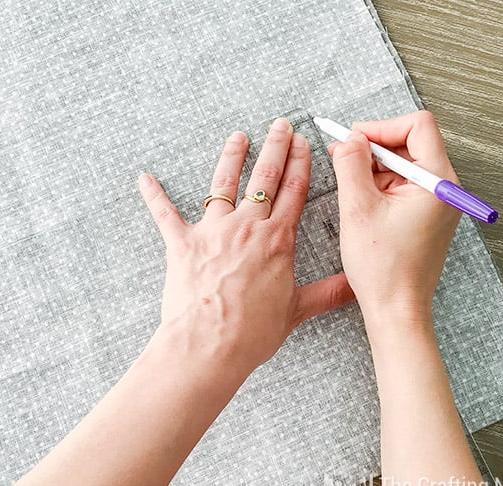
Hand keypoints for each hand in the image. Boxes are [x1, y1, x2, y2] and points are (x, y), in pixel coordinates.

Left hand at [139, 118, 353, 373]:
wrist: (209, 344)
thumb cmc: (252, 331)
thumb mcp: (296, 311)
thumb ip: (329, 293)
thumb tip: (357, 286)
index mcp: (277, 240)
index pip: (293, 192)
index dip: (300, 164)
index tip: (303, 143)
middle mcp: (247, 227)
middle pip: (264, 178)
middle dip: (274, 148)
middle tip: (280, 125)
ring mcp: (213, 232)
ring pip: (223, 184)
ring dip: (231, 158)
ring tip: (237, 137)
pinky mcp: (182, 243)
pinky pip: (165, 214)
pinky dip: (154, 196)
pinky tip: (145, 178)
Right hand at [330, 110, 460, 323]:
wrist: (396, 309)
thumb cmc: (383, 267)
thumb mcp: (358, 208)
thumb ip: (351, 164)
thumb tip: (348, 138)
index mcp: (437, 182)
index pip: (417, 126)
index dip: (381, 126)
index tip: (353, 139)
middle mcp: (444, 188)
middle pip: (410, 143)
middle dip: (373, 147)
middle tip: (341, 156)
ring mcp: (436, 203)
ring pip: (403, 165)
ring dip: (373, 168)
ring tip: (348, 186)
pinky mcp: (426, 215)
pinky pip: (402, 186)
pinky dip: (379, 186)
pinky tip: (359, 201)